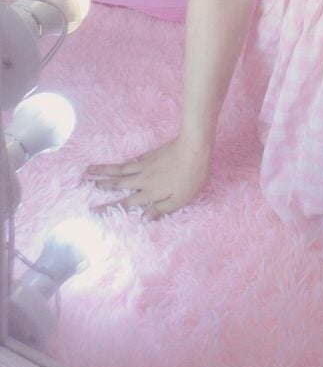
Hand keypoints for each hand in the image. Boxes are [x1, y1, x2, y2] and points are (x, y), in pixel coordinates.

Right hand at [82, 135, 211, 221]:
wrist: (194, 148)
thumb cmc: (190, 177)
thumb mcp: (180, 199)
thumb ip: (160, 209)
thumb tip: (141, 219)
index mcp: (150, 192)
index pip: (125, 203)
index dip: (108, 207)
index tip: (92, 210)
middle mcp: (143, 179)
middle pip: (118, 182)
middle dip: (100, 184)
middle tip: (84, 183)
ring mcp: (146, 165)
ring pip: (121, 169)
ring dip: (104, 170)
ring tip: (90, 169)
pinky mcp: (151, 154)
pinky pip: (132, 160)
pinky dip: (123, 163)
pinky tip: (119, 164)